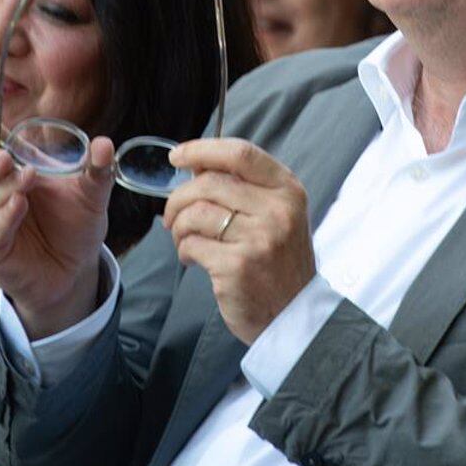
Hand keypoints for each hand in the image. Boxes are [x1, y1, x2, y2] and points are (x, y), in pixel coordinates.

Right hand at [0, 114, 113, 337]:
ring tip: (27, 180)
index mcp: (10, 169)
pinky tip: (18, 206)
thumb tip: (104, 144)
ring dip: (3, 189)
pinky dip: (3, 217)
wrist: (74, 270)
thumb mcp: (91, 195)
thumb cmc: (74, 224)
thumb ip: (97, 170)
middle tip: (8, 159)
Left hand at [164, 138, 315, 343]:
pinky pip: (192, 244)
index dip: (202, 149)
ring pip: (195, 213)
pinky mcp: (237, 267)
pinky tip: (192, 258)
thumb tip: (196, 164)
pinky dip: (184, 249)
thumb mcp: (276, 215)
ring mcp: (258, 239)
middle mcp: (277, 210)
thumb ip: (243, 187)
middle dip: (179, 197)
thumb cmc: (278, 262)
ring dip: (178, 226)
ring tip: (183, 239)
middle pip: (209, 183)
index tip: (177, 156)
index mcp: (287, 190)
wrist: (294, 316)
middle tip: (172, 215)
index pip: (240, 154)